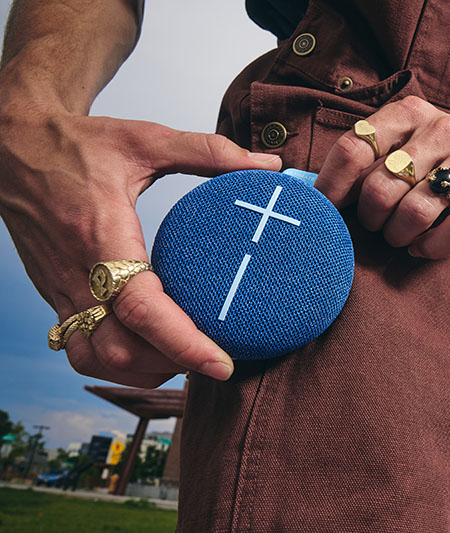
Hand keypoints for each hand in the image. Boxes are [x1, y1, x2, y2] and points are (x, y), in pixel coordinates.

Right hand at [0, 104, 281, 387]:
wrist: (13, 145)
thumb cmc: (76, 143)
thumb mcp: (145, 139)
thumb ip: (209, 151)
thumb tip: (269, 166)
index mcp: (99, 235)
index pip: (140, 307)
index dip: (183, 342)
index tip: (223, 363)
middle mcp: (75, 272)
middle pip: (119, 350)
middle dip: (172, 364)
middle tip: (216, 359)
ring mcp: (59, 289)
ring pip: (95, 360)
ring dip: (144, 370)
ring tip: (187, 357)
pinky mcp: (55, 295)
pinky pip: (79, 350)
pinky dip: (116, 364)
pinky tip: (150, 351)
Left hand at [315, 96, 449, 258]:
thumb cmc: (433, 157)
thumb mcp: (399, 143)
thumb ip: (363, 161)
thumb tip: (312, 194)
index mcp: (407, 113)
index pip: (355, 148)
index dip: (332, 186)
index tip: (324, 209)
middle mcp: (441, 129)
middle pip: (381, 188)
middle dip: (370, 219)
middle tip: (376, 225)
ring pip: (417, 212)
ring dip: (399, 235)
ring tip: (399, 236)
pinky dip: (431, 246)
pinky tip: (422, 246)